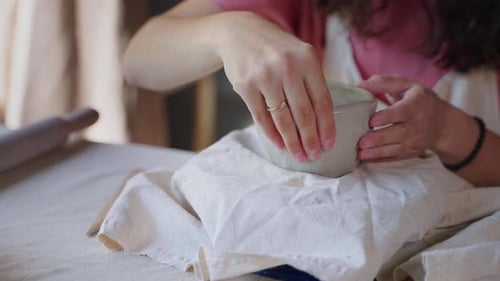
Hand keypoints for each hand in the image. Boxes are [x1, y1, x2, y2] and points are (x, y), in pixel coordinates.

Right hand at [214, 12, 334, 161]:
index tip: (328, 144)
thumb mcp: (299, 55)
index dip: (326, 126)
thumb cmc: (275, 49)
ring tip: (298, 155)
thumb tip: (321, 122)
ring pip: (283, 119)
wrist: (239, 33)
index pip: (322, 101)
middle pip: (304, 114)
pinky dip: (271, 134)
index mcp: (308, 59)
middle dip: (310, 140)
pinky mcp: (245, 85)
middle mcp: (288, 67)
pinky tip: (279, 144)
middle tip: (314, 156)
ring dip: (292, 142)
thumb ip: (311, 81)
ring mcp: (265, 76)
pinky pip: (261, 117)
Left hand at [357, 75, 444, 160]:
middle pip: (399, 133)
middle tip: (362, 142)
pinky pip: (396, 157)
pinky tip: (367, 158)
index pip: (402, 112)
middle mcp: (418, 124)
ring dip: (378, 152)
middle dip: (379, 139)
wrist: (441, 121)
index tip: (371, 120)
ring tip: (361, 153)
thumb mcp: (404, 84)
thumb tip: (358, 86)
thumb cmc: (417, 99)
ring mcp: (416, 140)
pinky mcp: (412, 151)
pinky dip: (382, 159)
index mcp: (416, 104)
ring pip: (397, 148)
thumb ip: (381, 83)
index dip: (387, 117)